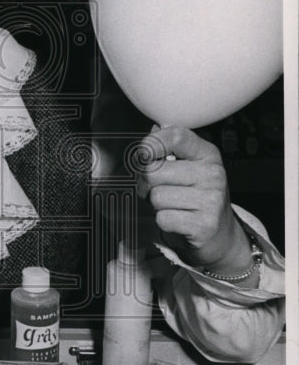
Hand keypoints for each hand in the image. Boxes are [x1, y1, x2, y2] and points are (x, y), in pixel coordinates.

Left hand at [135, 125, 251, 272]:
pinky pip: (163, 218)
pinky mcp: (204, 225)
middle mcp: (213, 174)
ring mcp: (211, 200)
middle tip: (161, 191)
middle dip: (148, 184)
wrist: (220, 235)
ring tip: (173, 207)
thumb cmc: (197, 198)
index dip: (151, 144)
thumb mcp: (189, 168)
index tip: (144, 154)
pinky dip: (164, 222)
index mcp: (208, 154)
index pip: (176, 135)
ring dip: (157, 206)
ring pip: (156, 196)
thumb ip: (170, 149)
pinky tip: (178, 220)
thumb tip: (153, 129)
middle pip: (154, 171)